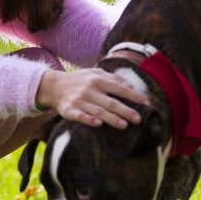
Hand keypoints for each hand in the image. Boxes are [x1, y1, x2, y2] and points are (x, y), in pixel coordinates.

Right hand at [35, 68, 149, 127]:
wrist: (54, 85)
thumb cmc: (80, 80)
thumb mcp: (96, 74)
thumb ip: (114, 79)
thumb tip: (133, 88)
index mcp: (98, 80)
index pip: (119, 88)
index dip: (133, 96)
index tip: (147, 103)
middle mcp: (90, 90)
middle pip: (110, 102)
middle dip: (125, 111)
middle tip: (138, 119)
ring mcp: (79, 100)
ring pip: (98, 111)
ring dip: (111, 118)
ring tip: (124, 125)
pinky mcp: (69, 110)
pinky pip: (79, 116)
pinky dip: (88, 119)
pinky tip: (97, 124)